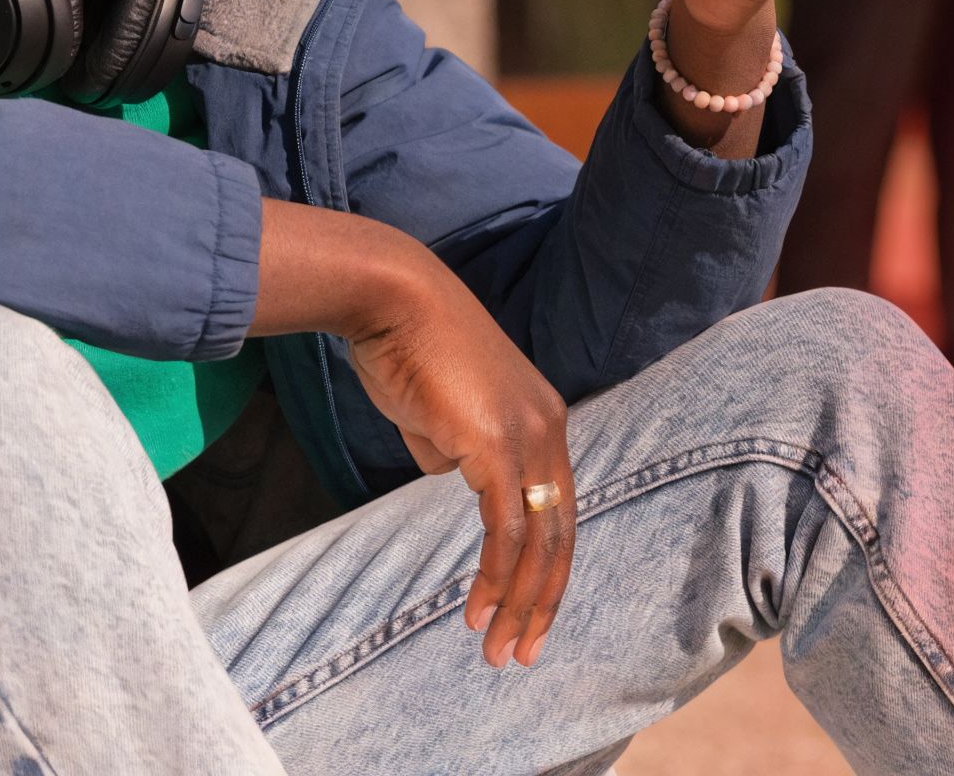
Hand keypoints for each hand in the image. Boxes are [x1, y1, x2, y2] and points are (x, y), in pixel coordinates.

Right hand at [341, 241, 579, 667]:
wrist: (393, 300)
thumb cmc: (408, 349)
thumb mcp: (439, 413)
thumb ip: (454, 450)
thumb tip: (451, 476)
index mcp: (544, 422)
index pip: (558, 509)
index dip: (546, 565)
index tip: (525, 611)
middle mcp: (549, 430)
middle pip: (561, 533)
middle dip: (543, 600)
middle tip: (522, 653)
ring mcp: (529, 436)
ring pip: (539, 539)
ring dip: (519, 602)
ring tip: (498, 649)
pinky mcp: (496, 444)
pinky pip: (505, 528)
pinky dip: (496, 575)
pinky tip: (477, 611)